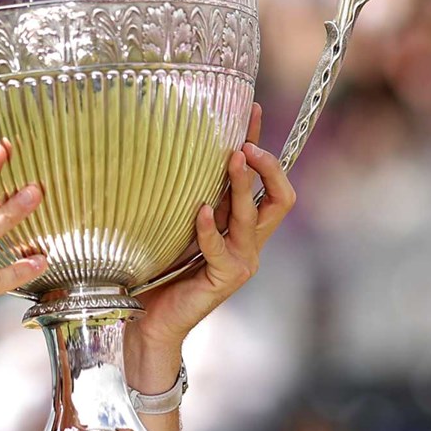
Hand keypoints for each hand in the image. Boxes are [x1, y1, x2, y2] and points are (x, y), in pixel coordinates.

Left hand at [130, 104, 295, 360]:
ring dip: (243, 186)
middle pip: (280, 198)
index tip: (253, 110)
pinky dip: (208, 228)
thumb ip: (186, 196)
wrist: (151, 321)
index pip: (265, 181)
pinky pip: (221, 248)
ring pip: (254, 217)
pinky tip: (197, 211)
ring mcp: (241, 262)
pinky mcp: (224, 280)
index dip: (263, 145)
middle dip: (267, 167)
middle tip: (245, 146)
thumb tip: (170, 149)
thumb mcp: (175, 226)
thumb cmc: (158, 272)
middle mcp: (248, 242)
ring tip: (232, 159)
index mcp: (241, 226)